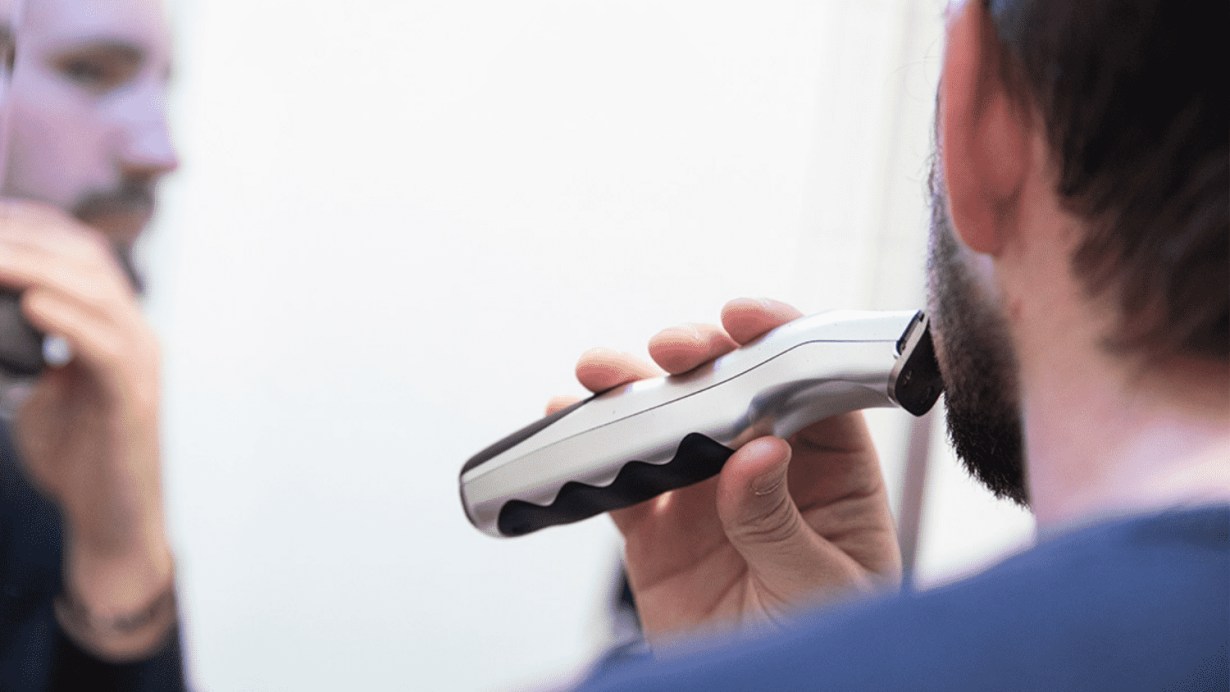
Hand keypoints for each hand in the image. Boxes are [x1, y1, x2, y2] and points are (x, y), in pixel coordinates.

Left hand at [0, 201, 173, 658]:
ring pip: (98, 294)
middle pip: (88, 260)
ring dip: (37, 269)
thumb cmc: (79, 459)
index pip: (82, 254)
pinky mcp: (133, 402)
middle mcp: (137, 335)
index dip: (33, 227)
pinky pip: (107, 348)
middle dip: (26, 239)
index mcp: (118, 327)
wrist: (114, 523)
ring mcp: (141, 366)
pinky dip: (71, 322)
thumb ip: (25, 350)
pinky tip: (33, 305)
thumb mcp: (43, 390)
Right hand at [550, 298, 901, 646]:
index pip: (810, 386)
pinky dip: (590, 450)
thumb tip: (758, 453)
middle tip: (672, 350)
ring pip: (669, 422)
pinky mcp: (656, 530)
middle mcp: (767, 470)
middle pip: (732, 388)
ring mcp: (706, 495)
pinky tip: (569, 424)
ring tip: (600, 375)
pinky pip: (620, 479)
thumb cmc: (822, 648)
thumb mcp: (819, 591)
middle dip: (698, 356)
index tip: (743, 319)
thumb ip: (781, 524)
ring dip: (632, 389)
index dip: (778, 340)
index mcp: (833, 475)